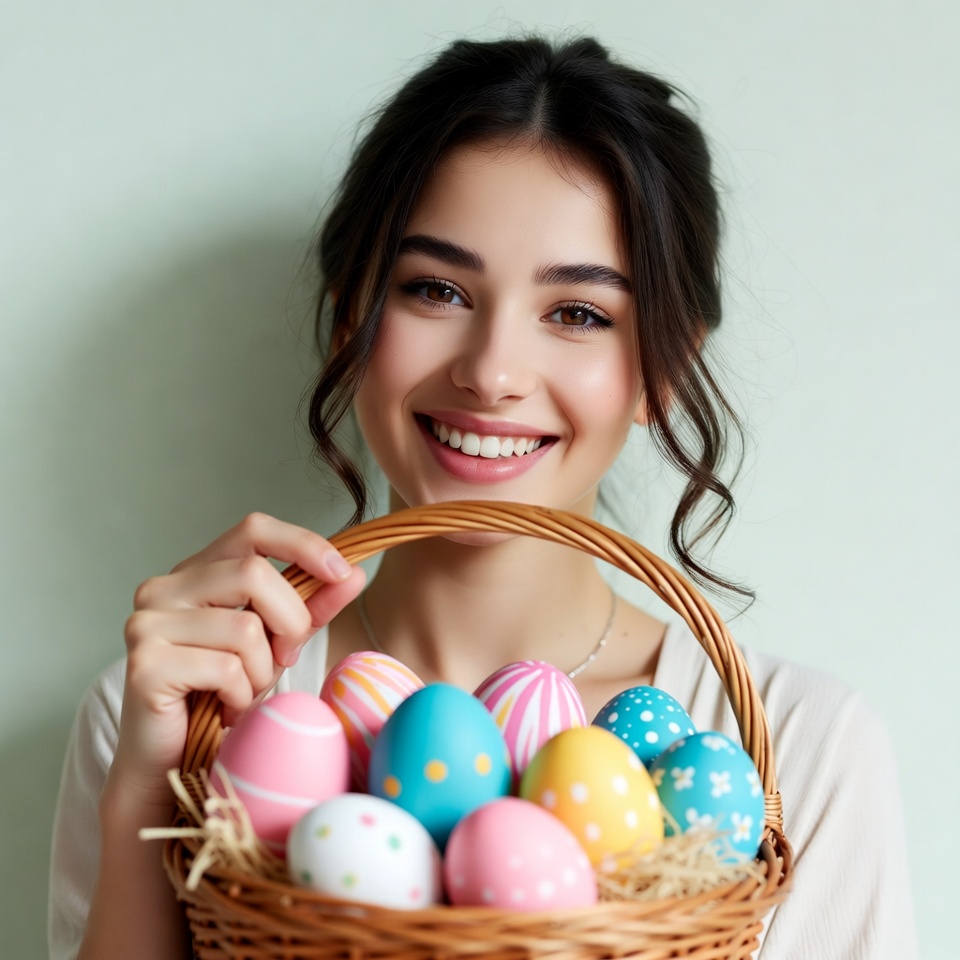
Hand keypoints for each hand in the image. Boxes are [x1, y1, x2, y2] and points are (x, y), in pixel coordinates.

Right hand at [111, 513, 364, 800]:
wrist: (172, 763)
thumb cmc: (222, 695)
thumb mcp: (277, 643)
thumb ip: (311, 607)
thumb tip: (354, 575)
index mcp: (195, 573)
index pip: (252, 530)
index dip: (302, 544)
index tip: (342, 572)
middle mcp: (163, 588)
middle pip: (255, 573)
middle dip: (290, 620)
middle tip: (285, 658)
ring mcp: (147, 624)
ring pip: (245, 627)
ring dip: (262, 670)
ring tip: (243, 692)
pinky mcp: (144, 665)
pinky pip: (226, 669)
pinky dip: (240, 696)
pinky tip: (224, 710)